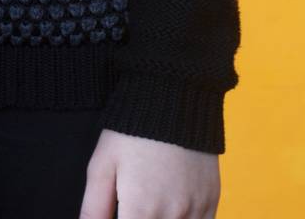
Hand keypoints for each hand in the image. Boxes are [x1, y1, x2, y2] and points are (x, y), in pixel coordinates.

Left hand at [79, 127, 220, 217]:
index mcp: (140, 211)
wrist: (173, 98)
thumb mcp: (102, 165)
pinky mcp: (211, 200)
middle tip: (132, 206)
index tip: (121, 213)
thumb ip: (93, 209)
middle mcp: (171, 215)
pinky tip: (171, 210)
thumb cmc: (131, 131)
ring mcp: (195, 209)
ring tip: (150, 205)